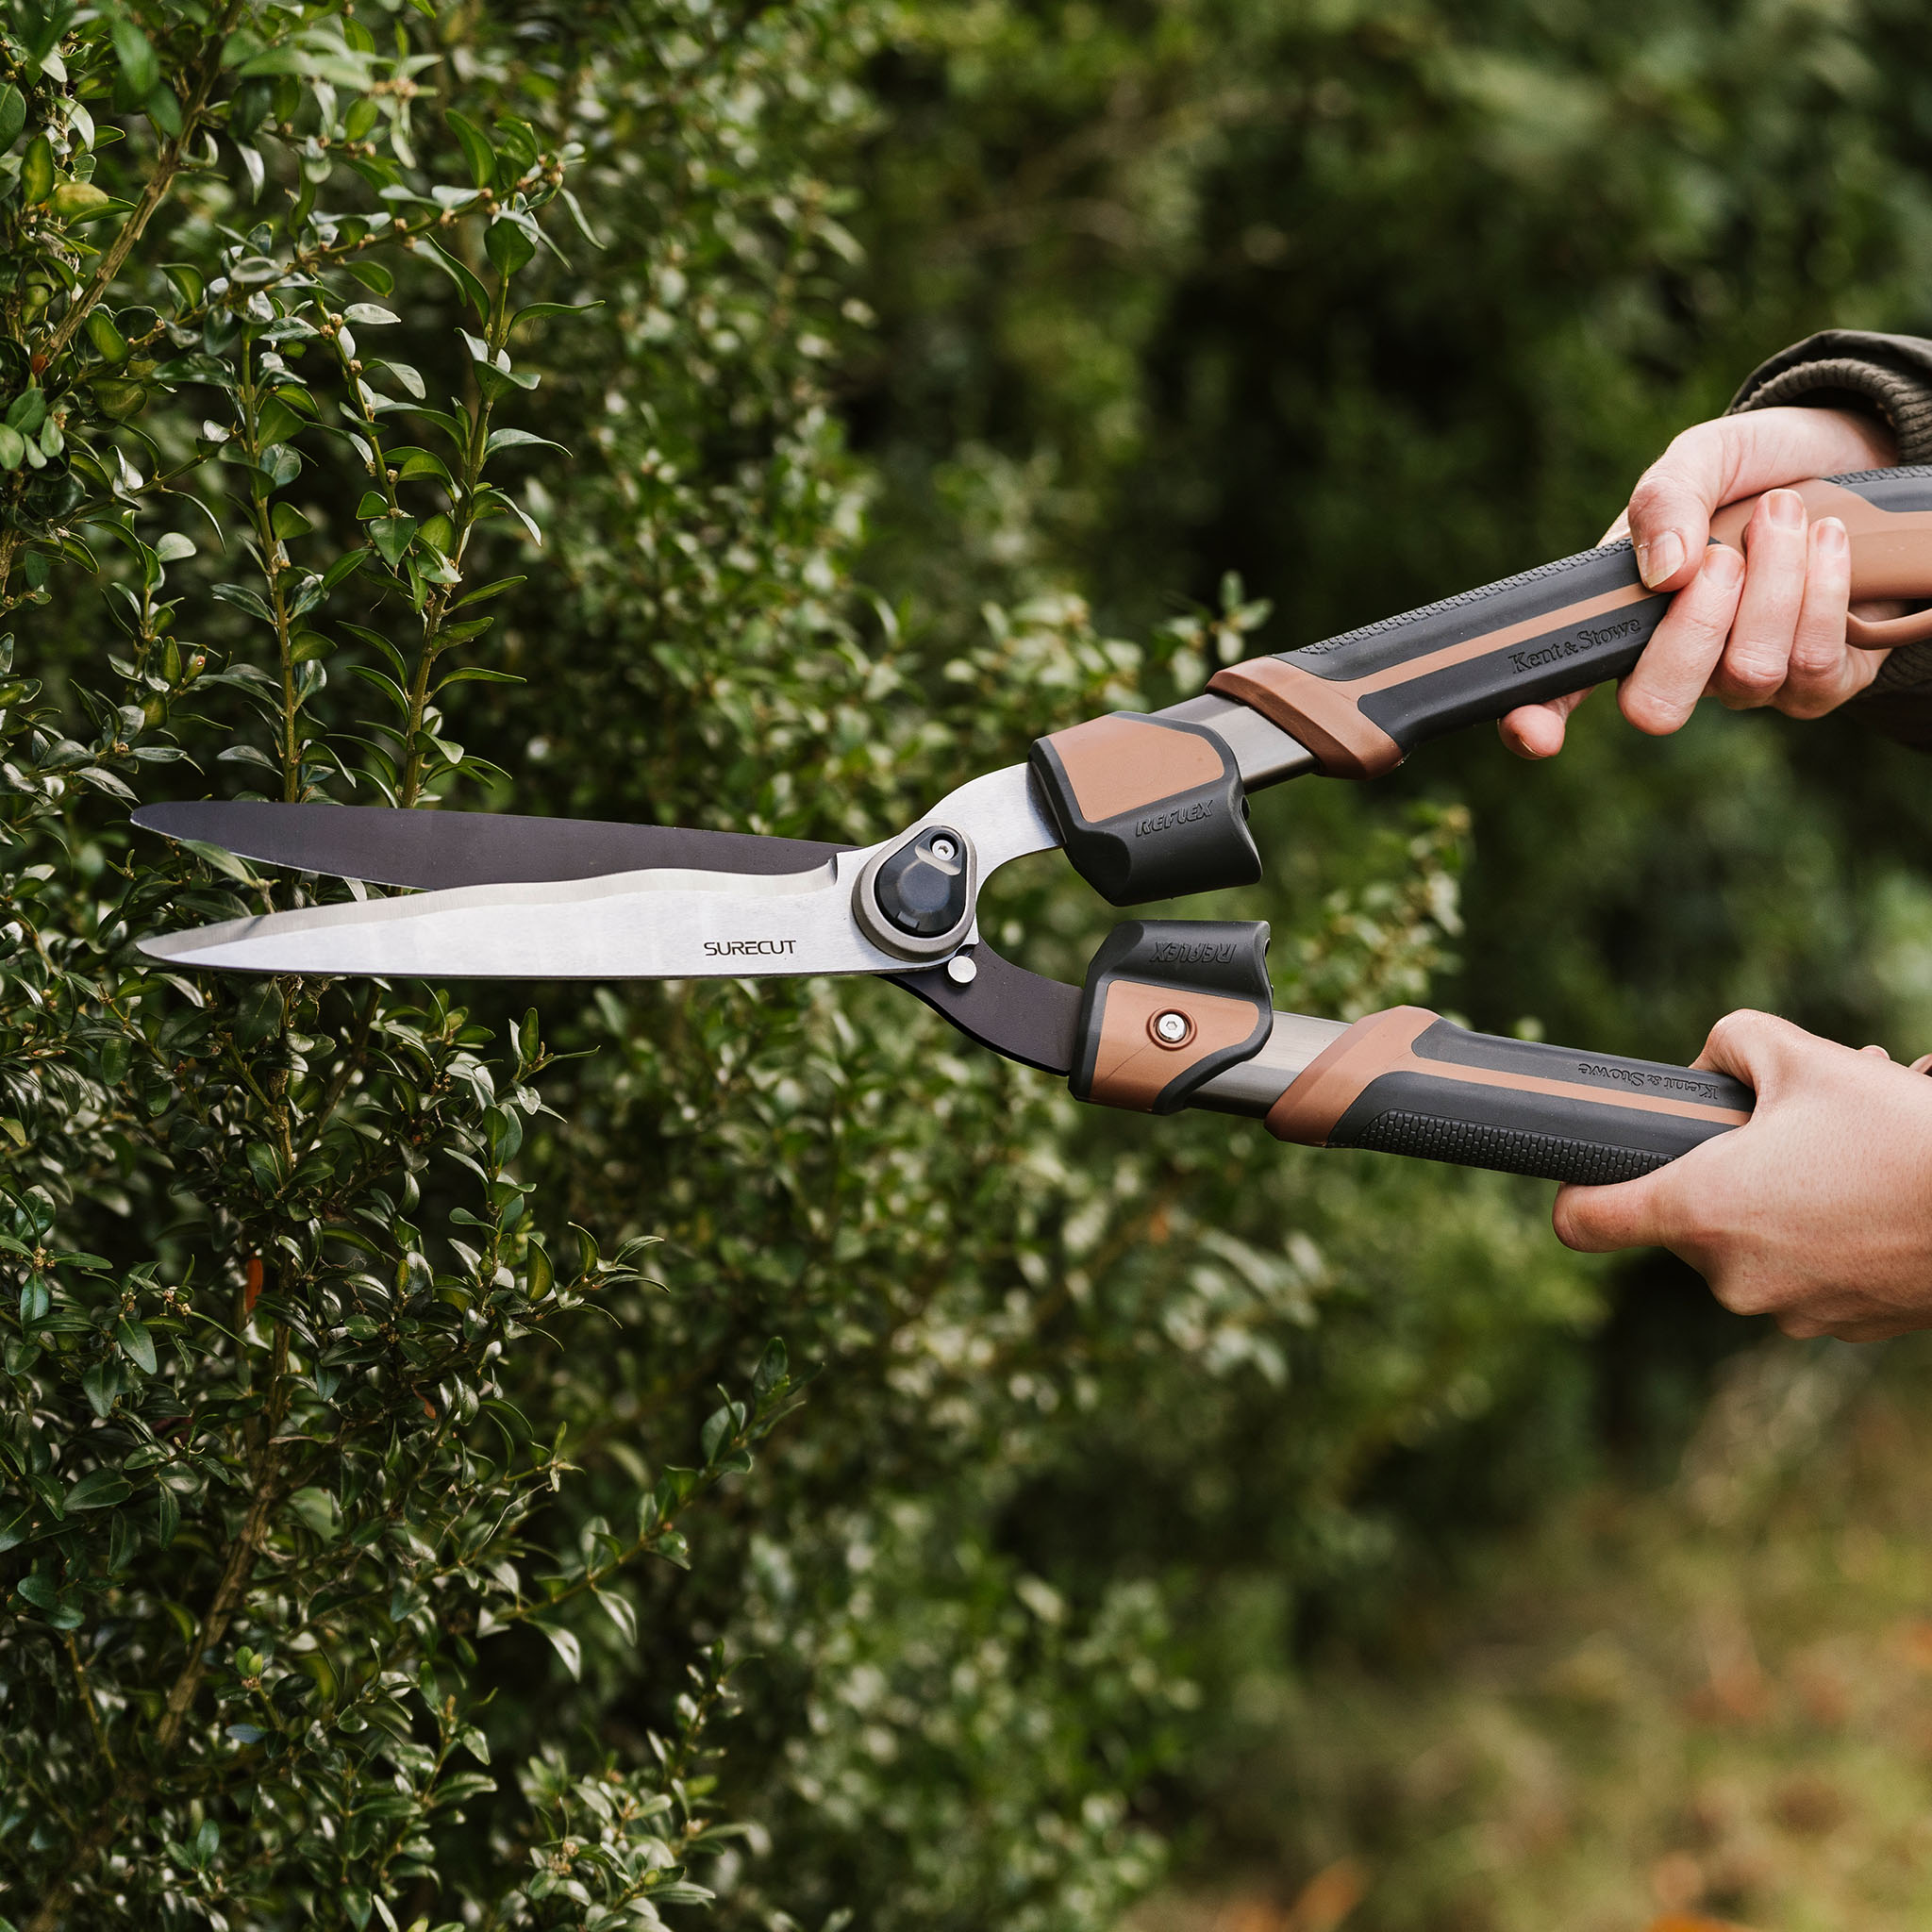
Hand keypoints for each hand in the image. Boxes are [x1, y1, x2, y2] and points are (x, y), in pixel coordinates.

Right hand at [1500, 405, 1900, 758]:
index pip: (1560, 689)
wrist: (1853, 458)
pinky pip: (1815, 667)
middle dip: (1698, 624)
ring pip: (1748, 674)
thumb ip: (1666, 498)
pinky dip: (1826, 591)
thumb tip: (1663, 571)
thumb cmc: (1759, 466)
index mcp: (1623, 618)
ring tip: (1787, 514)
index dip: (1536, 721)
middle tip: (1727, 553)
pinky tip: (1830, 541)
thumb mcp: (1702, 456)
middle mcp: (1678, 669)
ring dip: (1777, 581)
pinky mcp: (1820, 685)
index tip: (1536, 730)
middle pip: (1657, 704)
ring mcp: (1746, 686)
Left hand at [1553, 1011, 1931, 1339]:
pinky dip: (1822, 1232)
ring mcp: (1787, 1309)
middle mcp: (1731, 1275)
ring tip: (1844, 1151)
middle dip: (1725, 1167)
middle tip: (1784, 1128)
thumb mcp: (1802, 1055)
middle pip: (1685, 1218)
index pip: (1582, 1222)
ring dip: (1780, 1194)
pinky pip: (1804, 1268)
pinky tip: (1868, 1191)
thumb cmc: (1900, 1133)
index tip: (1590, 1170)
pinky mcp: (1839, 1326)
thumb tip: (1707, 1064)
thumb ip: (1729, 1042)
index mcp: (1699, 1211)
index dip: (1577, 1190)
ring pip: (1752, 1239)